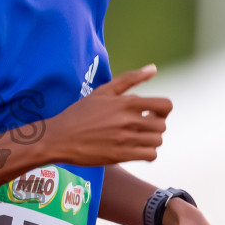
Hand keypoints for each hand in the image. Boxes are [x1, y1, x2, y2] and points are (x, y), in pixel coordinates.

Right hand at [40, 64, 171, 165]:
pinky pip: (150, 155)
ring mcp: (125, 140)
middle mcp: (128, 121)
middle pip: (162, 125)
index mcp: (126, 103)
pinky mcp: (121, 156)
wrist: (59, 138)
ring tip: (138, 137)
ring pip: (157, 141)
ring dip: (151, 139)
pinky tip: (136, 148)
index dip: (163, 109)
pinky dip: (148, 153)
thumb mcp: (103, 91)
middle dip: (156, 125)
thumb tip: (154, 68)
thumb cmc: (80, 113)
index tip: (152, 112)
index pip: (165, 105)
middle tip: (142, 126)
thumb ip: (130, 78)